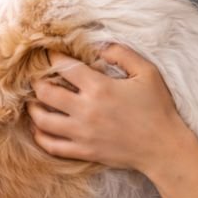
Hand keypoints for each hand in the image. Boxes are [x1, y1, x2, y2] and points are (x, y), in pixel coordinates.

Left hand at [28, 44, 191, 172]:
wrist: (163, 147)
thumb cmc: (158, 108)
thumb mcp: (147, 72)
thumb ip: (122, 54)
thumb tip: (99, 46)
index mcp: (99, 87)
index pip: (64, 67)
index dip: (52, 57)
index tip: (49, 54)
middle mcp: (85, 110)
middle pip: (45, 92)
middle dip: (37, 81)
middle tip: (38, 77)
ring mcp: (82, 133)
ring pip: (42, 120)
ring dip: (33, 109)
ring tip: (33, 102)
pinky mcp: (84, 151)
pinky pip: (52, 146)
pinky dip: (40, 137)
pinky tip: (39, 129)